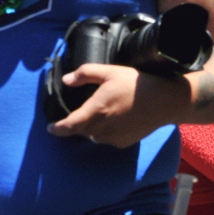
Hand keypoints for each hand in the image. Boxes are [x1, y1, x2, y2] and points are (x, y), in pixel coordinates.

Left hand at [47, 64, 185, 147]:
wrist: (163, 101)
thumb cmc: (135, 84)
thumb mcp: (109, 72)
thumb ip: (86, 74)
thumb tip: (66, 80)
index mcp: (95, 111)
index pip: (69, 126)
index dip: (57, 129)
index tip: (50, 128)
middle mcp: (101, 128)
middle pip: (80, 131)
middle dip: (75, 125)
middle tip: (77, 115)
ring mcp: (113, 138)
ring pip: (93, 136)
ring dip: (91, 128)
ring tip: (100, 114)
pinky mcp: (123, 142)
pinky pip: (107, 139)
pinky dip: (106, 132)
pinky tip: (115, 119)